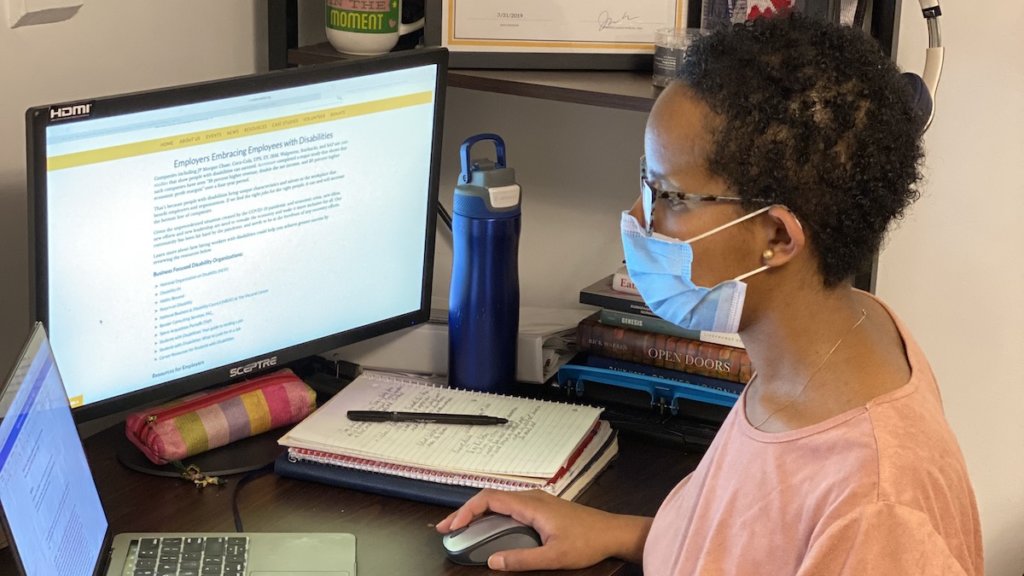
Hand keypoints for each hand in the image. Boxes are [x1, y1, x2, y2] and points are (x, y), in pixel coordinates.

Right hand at [436, 489, 651, 571]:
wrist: (614, 532)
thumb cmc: (588, 542)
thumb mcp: (554, 557)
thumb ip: (522, 559)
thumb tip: (491, 561)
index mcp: (530, 504)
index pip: (489, 499)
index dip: (466, 511)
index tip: (451, 526)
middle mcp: (531, 497)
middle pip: (489, 497)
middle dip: (464, 511)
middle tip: (445, 528)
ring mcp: (537, 500)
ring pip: (499, 501)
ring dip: (477, 512)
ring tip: (460, 528)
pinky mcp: (541, 507)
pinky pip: (509, 505)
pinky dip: (491, 514)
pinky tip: (487, 527)